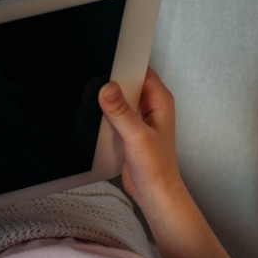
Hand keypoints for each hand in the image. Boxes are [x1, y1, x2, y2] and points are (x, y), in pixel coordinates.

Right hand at [98, 68, 183, 210]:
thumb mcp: (137, 137)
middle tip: (97, 86)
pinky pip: (114, 115)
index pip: (142, 70)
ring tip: (96, 104)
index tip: (107, 65)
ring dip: (107, 102)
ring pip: (119, 99)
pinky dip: (105, 116)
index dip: (125, 65)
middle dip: (112, 84)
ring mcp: (139, 118)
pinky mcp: (128, 130)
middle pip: (127, 82)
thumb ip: (121, 112)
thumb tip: (108, 89)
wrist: (154, 193)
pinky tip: (97, 120)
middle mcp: (151, 107)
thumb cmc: (157, 169)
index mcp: (160, 101)